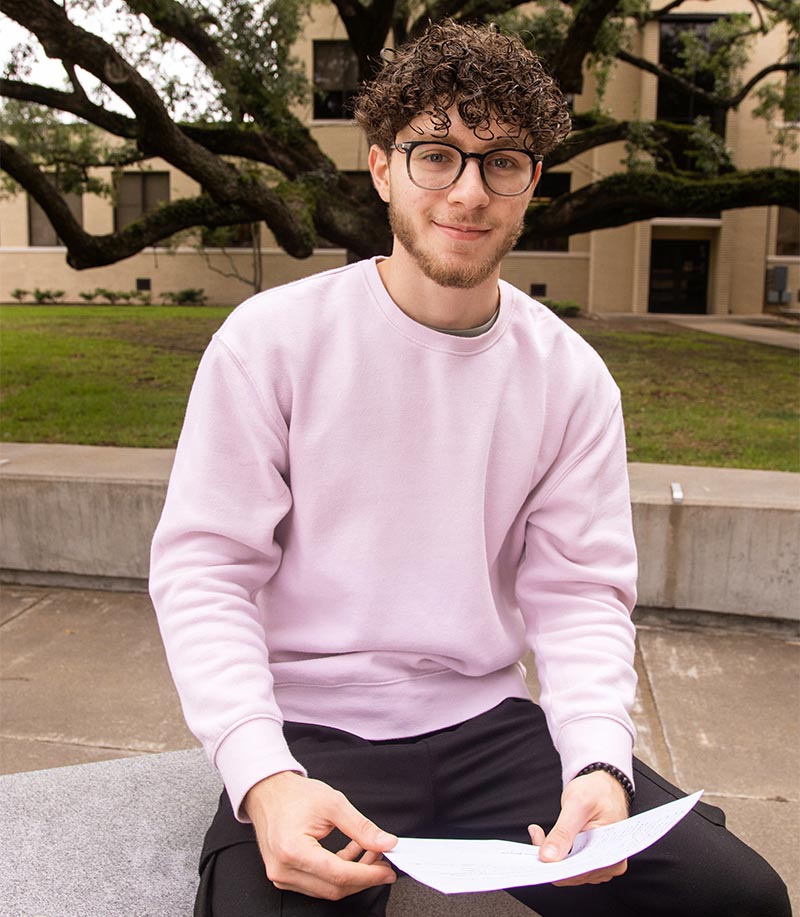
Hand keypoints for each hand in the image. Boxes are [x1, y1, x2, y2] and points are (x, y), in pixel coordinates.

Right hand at [243, 771, 397, 899]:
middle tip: (382, 861)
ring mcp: (282, 876)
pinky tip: (351, 853)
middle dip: (363, 876)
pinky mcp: (285, 876)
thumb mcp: (333, 803)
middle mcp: (284, 870)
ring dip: (352, 875)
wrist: (269, 792)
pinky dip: (338, 872)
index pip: (338, 875)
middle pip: (334, 888)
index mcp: (293, 850)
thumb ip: (361, 827)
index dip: (368, 875)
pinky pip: (318, 883)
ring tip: (369, 852)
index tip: (387, 871)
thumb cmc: (294, 795)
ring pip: (327, 889)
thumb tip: (385, 842)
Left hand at [528, 769, 628, 885]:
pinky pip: (567, 864)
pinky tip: (545, 837)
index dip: (556, 868)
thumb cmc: (596, 791)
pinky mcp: (588, 859)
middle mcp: (607, 865)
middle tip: (536, 834)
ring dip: (550, 854)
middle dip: (550, 858)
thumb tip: (547, 858)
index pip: (580, 873)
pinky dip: (555, 852)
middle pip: (571, 875)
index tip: (537, 854)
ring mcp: (598, 864)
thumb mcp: (577, 805)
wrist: (603, 786)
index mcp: (612, 854)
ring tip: (539, 833)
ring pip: (567, 871)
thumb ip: (563, 832)